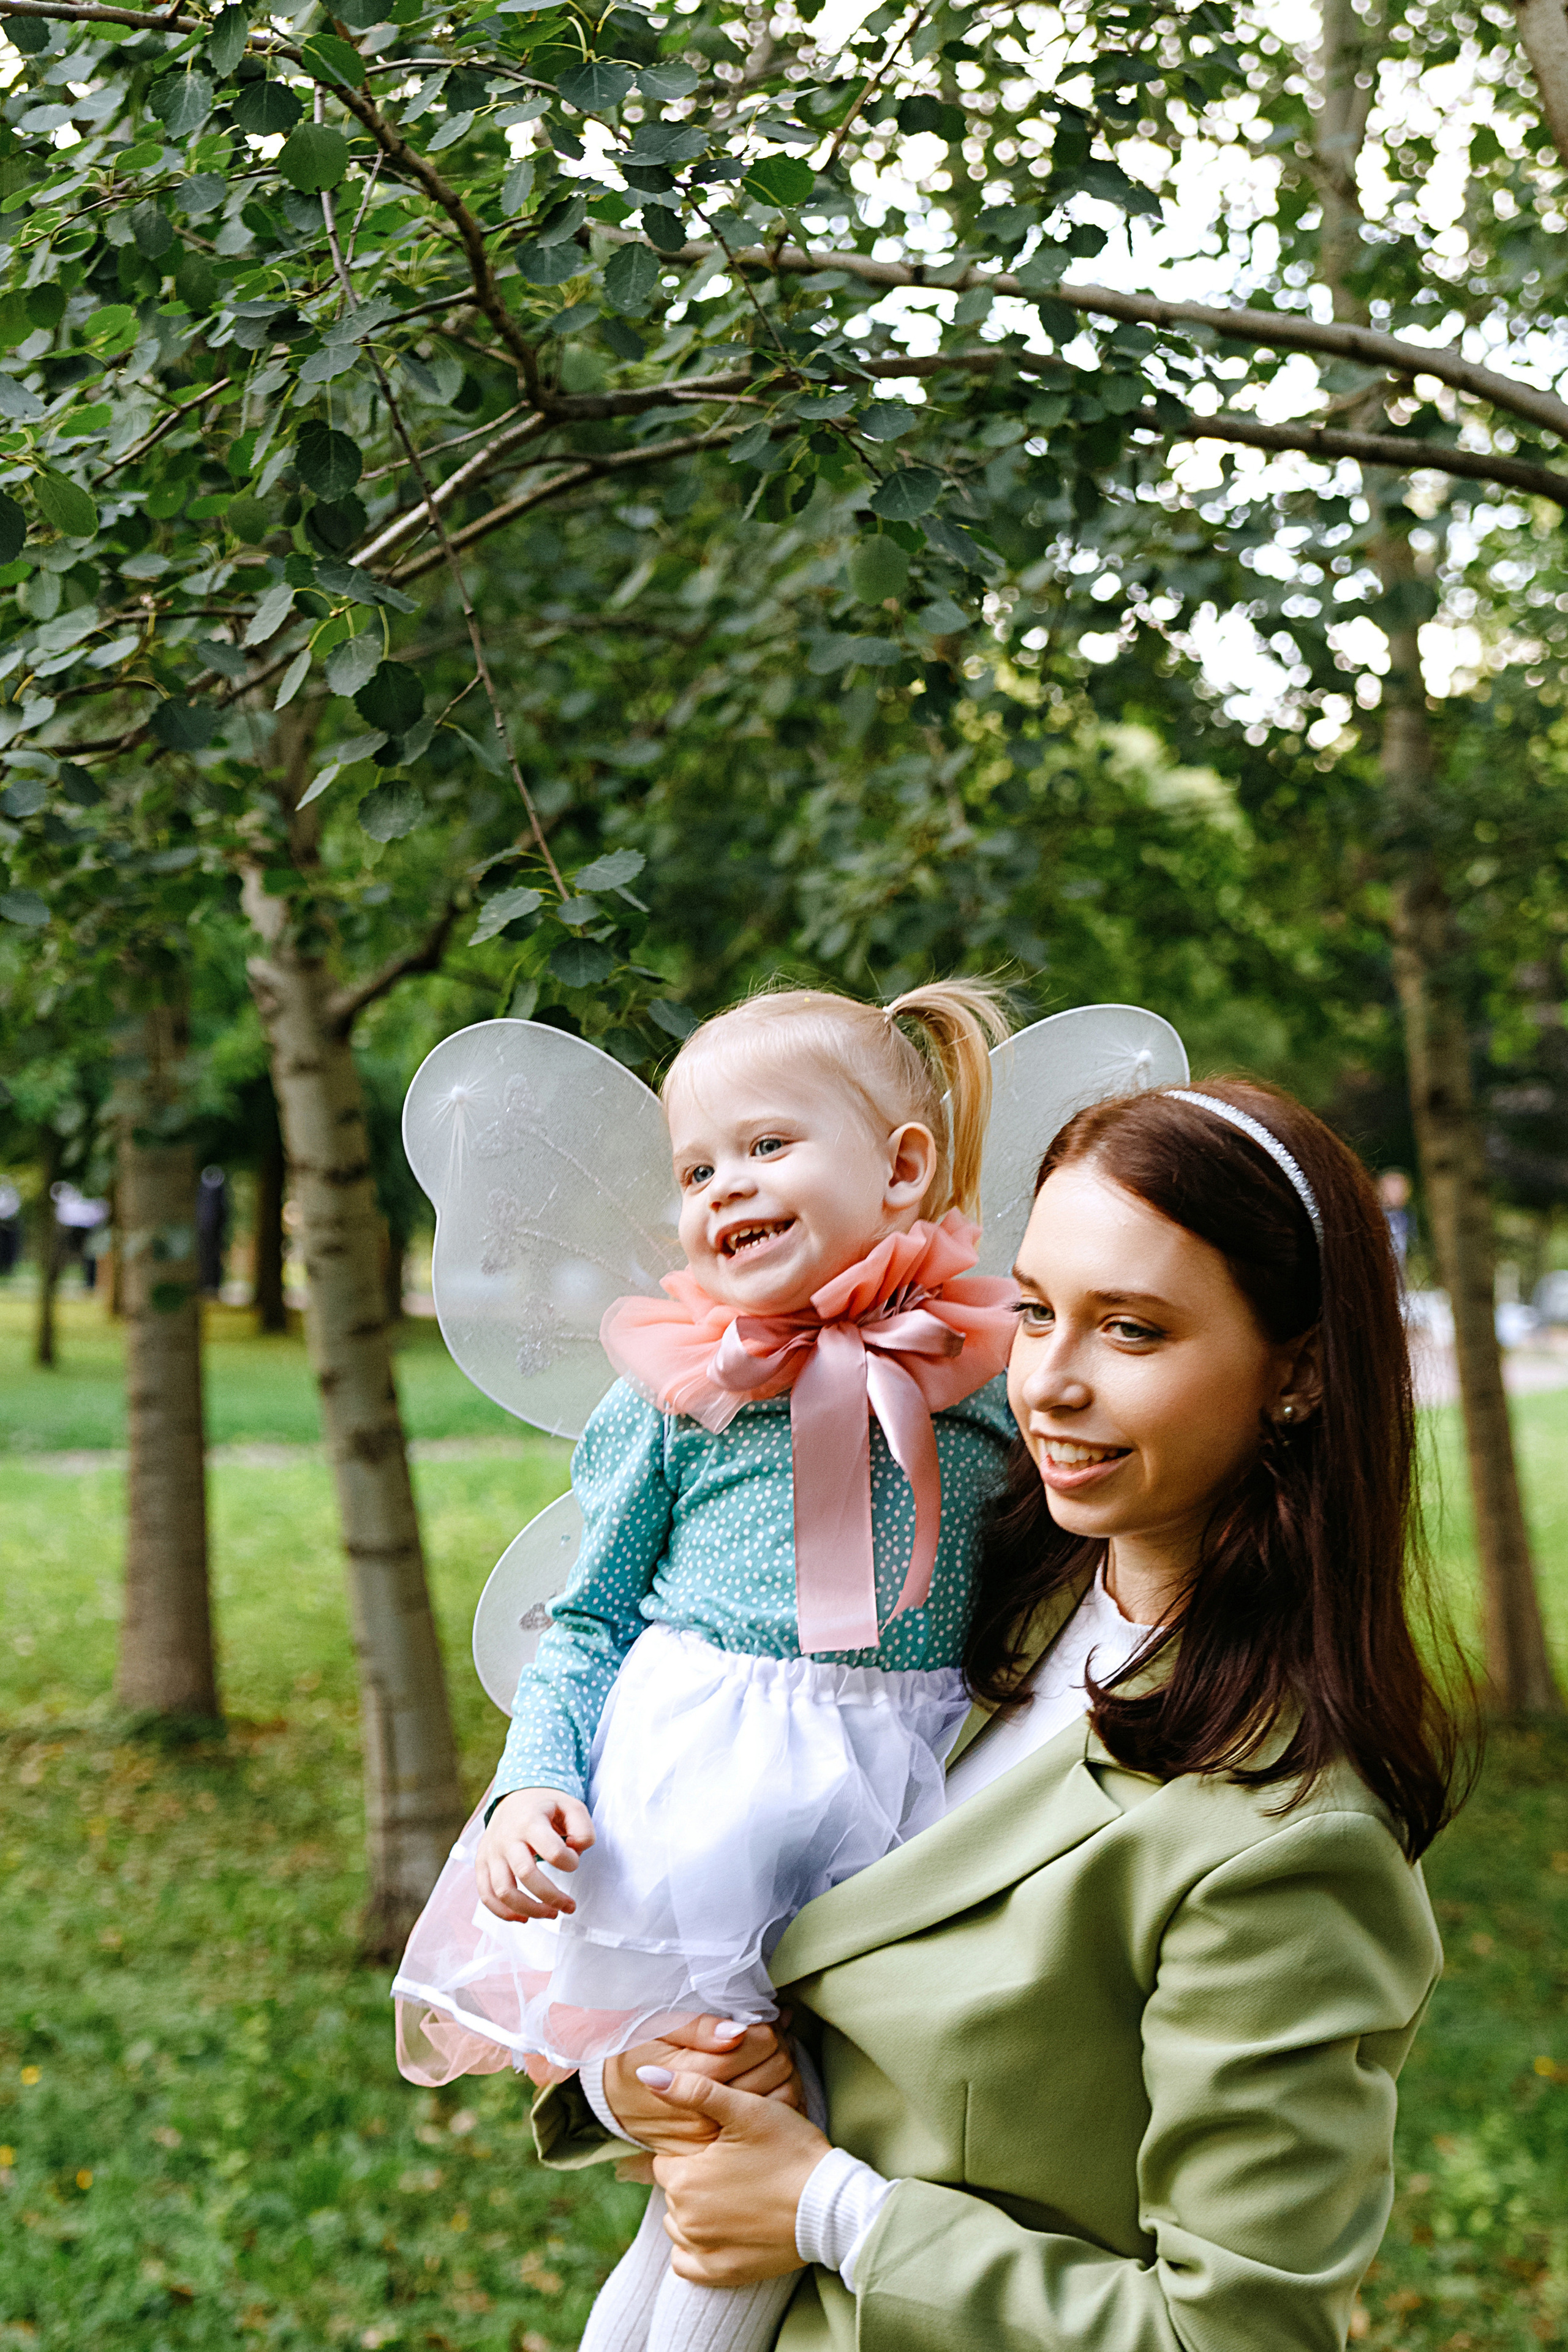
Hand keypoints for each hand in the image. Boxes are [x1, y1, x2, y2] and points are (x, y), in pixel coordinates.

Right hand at [475, 1787, 592, 1921]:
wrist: (514, 1797)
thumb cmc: (547, 1806)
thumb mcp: (572, 1806)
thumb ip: (583, 1829)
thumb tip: (576, 1853)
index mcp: (530, 1821)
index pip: (553, 1851)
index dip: (570, 1862)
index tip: (574, 1861)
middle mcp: (507, 1837)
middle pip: (526, 1874)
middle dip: (551, 1897)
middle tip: (569, 1906)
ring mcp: (491, 1852)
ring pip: (504, 1891)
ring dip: (530, 1910)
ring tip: (551, 1914)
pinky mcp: (482, 1864)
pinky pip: (486, 1895)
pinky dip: (503, 1913)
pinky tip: (524, 1917)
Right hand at [602, 2015, 803, 2153]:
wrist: (613, 2097)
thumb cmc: (635, 2053)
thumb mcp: (656, 2029)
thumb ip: (697, 2028)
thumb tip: (736, 2033)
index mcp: (693, 2076)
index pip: (755, 2045)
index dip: (767, 2026)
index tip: (765, 2018)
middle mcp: (705, 2115)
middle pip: (772, 2070)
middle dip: (779, 2045)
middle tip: (773, 2032)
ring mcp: (714, 2138)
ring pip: (778, 2097)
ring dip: (783, 2070)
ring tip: (770, 2055)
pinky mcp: (718, 2152)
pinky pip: (766, 2124)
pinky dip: (778, 2099)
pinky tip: (769, 2082)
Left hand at [643, 2071, 830, 2286]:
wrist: (831, 2205)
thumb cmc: (790, 2149)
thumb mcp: (745, 2109)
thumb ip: (693, 2090)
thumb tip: (646, 2073)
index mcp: (684, 2179)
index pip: (665, 2159)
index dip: (691, 2149)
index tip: (719, 2145)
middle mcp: (685, 2220)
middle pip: (674, 2191)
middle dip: (695, 2177)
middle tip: (733, 2166)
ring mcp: (704, 2252)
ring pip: (678, 2224)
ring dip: (695, 2210)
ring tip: (732, 2194)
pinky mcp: (724, 2274)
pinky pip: (687, 2263)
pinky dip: (696, 2248)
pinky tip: (720, 2229)